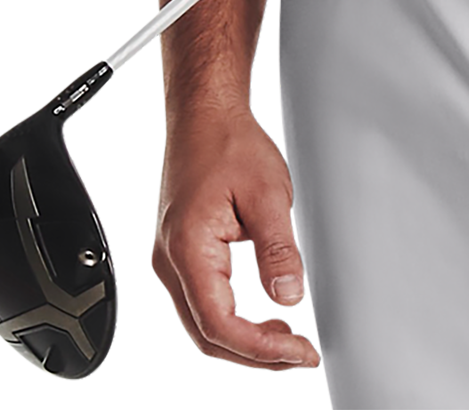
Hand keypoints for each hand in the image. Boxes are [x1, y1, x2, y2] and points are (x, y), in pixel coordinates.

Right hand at [152, 103, 321, 373]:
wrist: (204, 114)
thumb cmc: (228, 142)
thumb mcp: (268, 193)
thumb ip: (278, 249)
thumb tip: (289, 297)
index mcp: (188, 249)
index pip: (219, 324)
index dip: (261, 347)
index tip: (298, 350)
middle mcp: (170, 261)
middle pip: (207, 333)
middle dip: (254, 353)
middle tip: (298, 354)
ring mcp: (171, 258)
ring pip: (202, 321)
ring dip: (243, 338)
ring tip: (285, 339)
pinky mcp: (180, 252)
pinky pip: (202, 300)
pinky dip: (232, 317)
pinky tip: (260, 314)